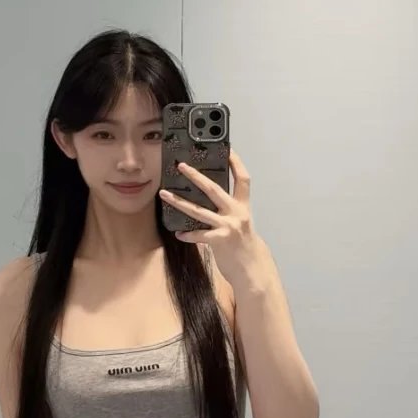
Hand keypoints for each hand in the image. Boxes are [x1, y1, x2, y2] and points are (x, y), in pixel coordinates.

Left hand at [158, 148, 264, 286]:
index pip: (242, 179)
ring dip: (179, 202)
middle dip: (196, 176)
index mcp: (242, 206)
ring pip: (199, 211)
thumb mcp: (241, 222)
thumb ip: (228, 209)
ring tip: (164, 194)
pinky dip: (187, 234)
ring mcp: (228, 226)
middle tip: (181, 166)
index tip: (227, 149)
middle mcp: (236, 213)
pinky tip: (178, 234)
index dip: (236, 163)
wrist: (252, 268)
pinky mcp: (220, 241)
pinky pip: (199, 235)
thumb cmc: (243, 244)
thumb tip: (209, 196)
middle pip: (214, 189)